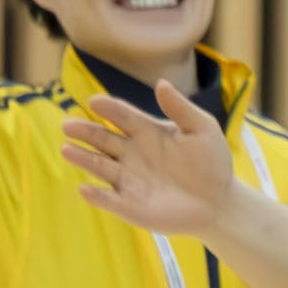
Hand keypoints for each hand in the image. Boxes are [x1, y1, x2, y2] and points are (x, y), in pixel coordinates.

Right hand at [55, 67, 245, 235]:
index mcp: (146, 131)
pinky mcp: (129, 205)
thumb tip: (161, 83)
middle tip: (68, 125)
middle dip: (85, 132)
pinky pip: (109, 200)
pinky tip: (85, 189)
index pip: (122, 115)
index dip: (109, 109)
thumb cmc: (211, 163)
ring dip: (82, 158)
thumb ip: (182, 109)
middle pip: (102, 139)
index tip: (95, 101)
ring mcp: (128, 179)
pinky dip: (97, 196)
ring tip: (67, 149)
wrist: (219, 202)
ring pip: (99, 166)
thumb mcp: (203, 130)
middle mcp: (130, 153)